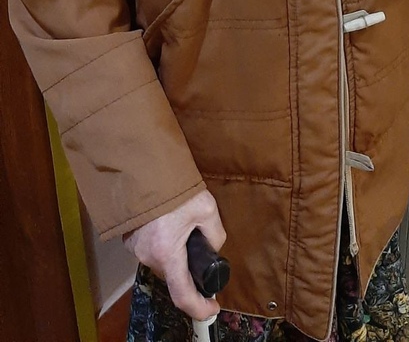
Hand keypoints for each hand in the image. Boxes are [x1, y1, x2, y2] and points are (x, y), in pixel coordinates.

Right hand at [123, 190, 225, 321]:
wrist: (144, 167)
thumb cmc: (175, 188)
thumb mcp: (206, 208)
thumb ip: (215, 234)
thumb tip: (213, 247)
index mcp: (167, 253)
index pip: (183, 295)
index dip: (199, 307)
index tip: (212, 307)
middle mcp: (148, 256)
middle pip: (173, 275)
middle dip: (188, 268)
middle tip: (199, 246)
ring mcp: (135, 248)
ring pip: (162, 262)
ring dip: (175, 254)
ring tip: (183, 229)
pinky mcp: (128, 239)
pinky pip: (151, 251)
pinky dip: (162, 245)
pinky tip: (168, 226)